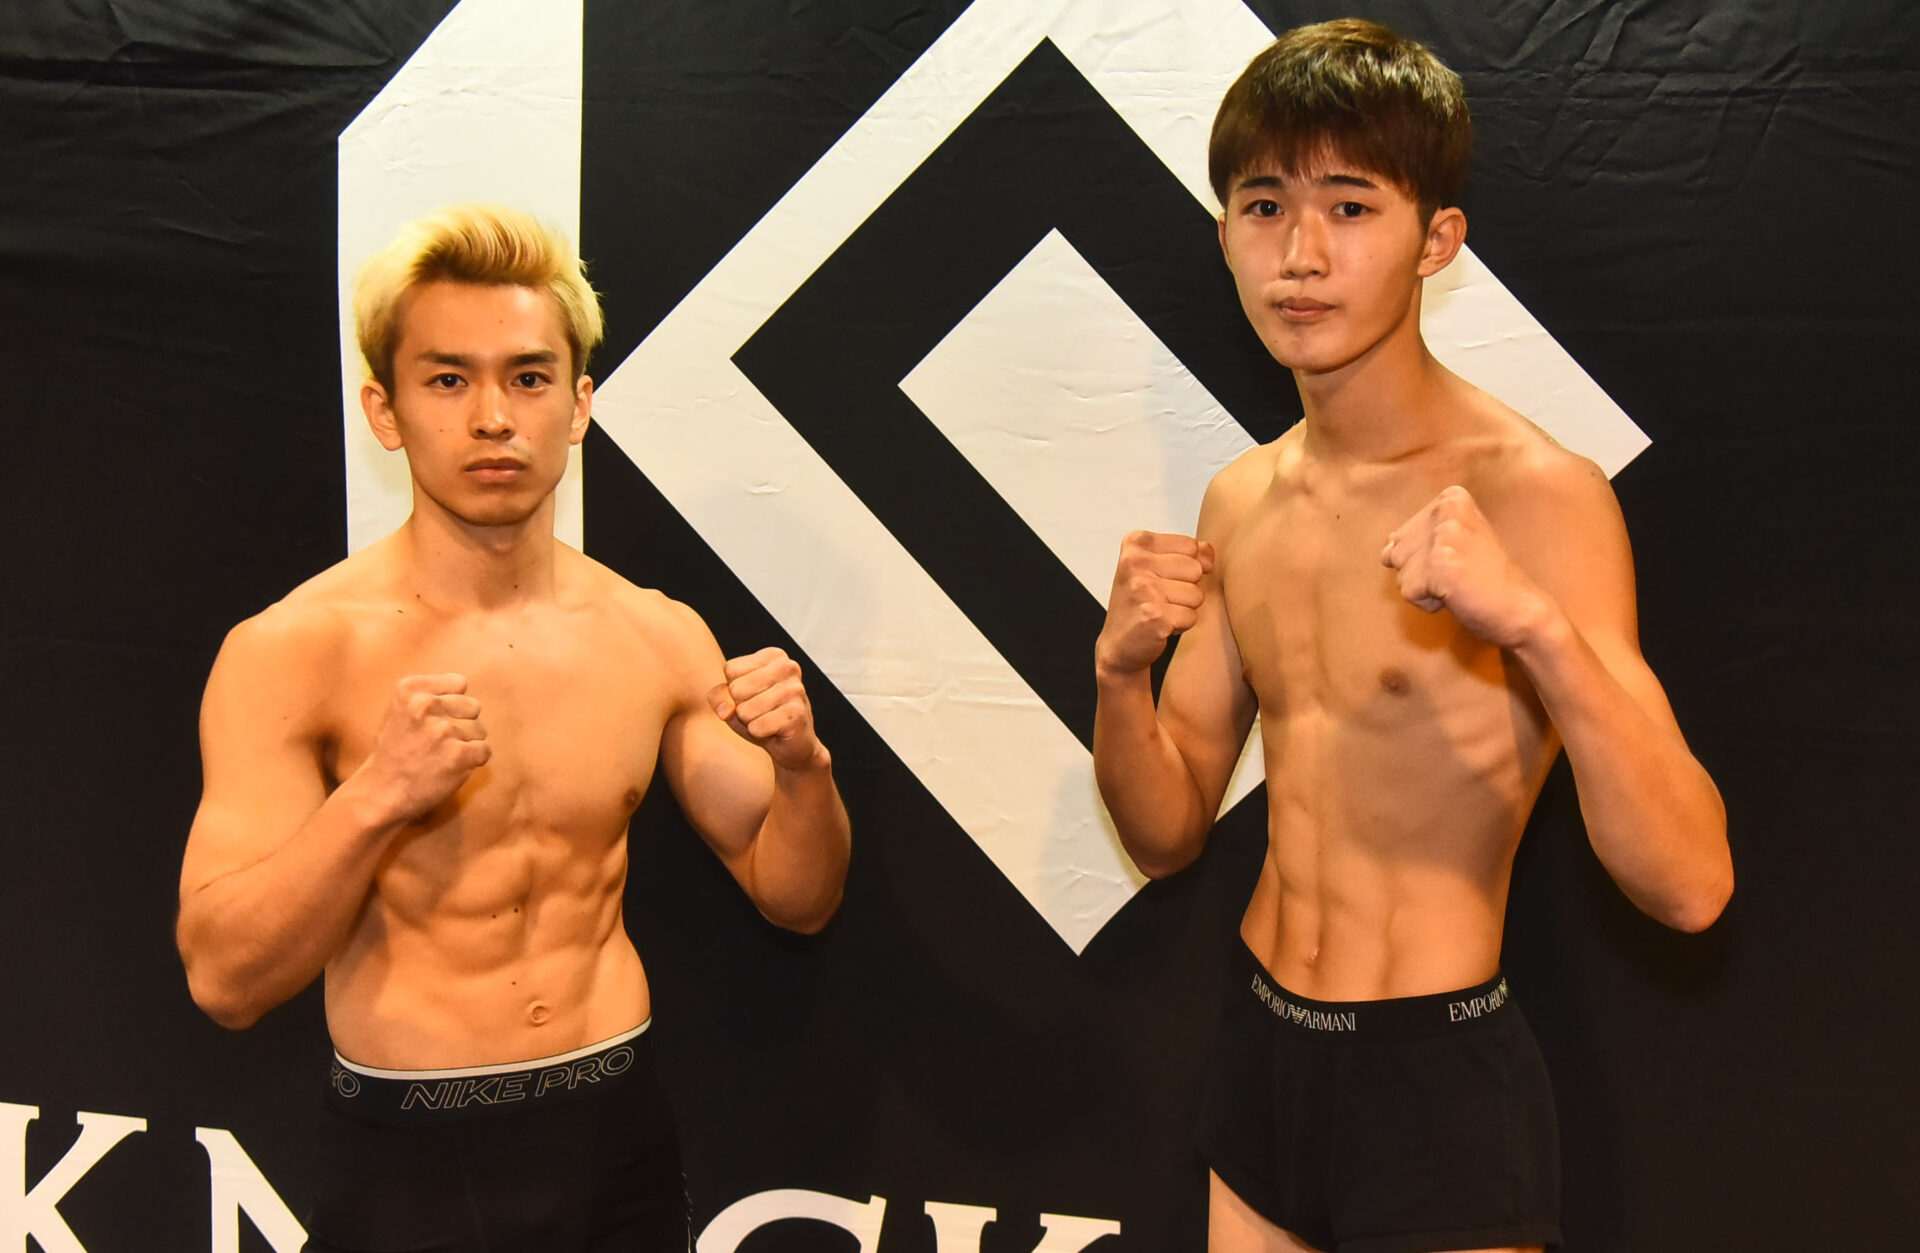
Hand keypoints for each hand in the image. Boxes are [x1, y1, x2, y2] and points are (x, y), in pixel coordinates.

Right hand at [357, 674, 490, 821]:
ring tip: (442, 755)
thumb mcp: (400, 710)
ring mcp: (443, 730)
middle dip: (462, 723)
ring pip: (480, 730)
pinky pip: (485, 751)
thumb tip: (465, 693)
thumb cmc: (394, 751)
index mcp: (410, 689)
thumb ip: (429, 695)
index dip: (453, 703)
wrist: (382, 791)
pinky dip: (473, 761)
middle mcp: (426, 705)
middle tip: (440, 742)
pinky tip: (452, 767)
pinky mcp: (458, 754)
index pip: (459, 683)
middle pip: (473, 706)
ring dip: (467, 744)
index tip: (437, 719)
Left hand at [708, 647, 824, 772]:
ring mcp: (795, 690)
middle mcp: (788, 667)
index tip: (754, 695)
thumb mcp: (734, 700)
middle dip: (742, 707)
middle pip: (736, 689)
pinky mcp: (796, 713)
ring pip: (745, 710)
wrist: (793, 744)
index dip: (734, 690)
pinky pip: (757, 727)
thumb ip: (719, 696)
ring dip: (751, 722)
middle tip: (761, 711)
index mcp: (773, 656)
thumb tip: (727, 709)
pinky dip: (760, 733)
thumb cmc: (762, 715)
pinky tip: (775, 730)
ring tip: (768, 721)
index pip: (731, 670)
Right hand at [1096, 531, 1215, 678]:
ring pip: (1196, 594)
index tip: (1163, 577)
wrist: (1119, 643)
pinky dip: (1181, 625)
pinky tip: (1161, 624)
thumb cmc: (1138, 603)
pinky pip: (1191, 616)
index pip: (1191, 546)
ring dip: (1184, 608)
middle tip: (1162, 597)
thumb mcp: (1156, 565)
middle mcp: (1135, 563)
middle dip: (1187, 587)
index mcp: (1136, 542)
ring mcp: (1143, 589)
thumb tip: (1208, 551)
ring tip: (1161, 610)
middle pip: (1196, 569)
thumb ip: (1186, 552)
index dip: (1186, 566)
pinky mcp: (1154, 615)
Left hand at [1382, 486, 1551, 648]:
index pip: (1401, 535)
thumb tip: (1384, 550)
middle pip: (1396, 552)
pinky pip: (1408, 591)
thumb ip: (1416, 538)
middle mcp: (1445, 509)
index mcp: (1450, 498)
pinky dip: (1428, 602)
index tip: (1460, 559)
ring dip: (1424, 587)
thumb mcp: (1452, 543)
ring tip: (1458, 584)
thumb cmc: (1485, 579)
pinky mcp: (1439, 564)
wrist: (1520, 609)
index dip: (1426, 558)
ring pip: (1400, 572)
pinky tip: (1457, 595)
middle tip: (1459, 574)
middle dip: (1421, 572)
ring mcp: (1443, 535)